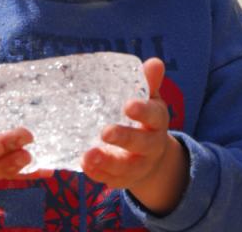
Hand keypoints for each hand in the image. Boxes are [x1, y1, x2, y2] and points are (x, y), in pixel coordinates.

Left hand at [81, 58, 188, 213]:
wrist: (151, 155)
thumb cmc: (144, 117)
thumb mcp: (148, 98)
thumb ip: (148, 82)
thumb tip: (155, 62)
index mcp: (157, 121)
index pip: (155, 116)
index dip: (143, 111)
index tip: (128, 105)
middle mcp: (151, 146)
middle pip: (141, 144)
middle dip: (124, 138)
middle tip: (106, 131)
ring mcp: (137, 165)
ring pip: (126, 167)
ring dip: (107, 162)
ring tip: (89, 155)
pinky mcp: (122, 179)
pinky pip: (111, 179)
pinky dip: (98, 174)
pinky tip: (84, 164)